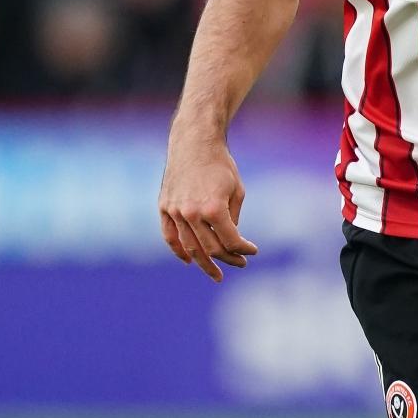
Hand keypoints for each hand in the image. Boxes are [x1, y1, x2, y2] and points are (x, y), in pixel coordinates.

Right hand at [158, 136, 257, 281]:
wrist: (194, 143)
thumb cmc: (221, 165)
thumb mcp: (237, 191)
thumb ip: (233, 219)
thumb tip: (231, 241)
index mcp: (214, 209)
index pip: (231, 241)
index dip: (244, 249)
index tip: (252, 250)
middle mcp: (192, 213)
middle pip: (211, 249)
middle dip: (229, 258)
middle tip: (240, 263)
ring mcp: (175, 211)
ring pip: (190, 247)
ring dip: (204, 264)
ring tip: (216, 274)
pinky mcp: (164, 207)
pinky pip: (170, 236)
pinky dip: (178, 251)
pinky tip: (189, 260)